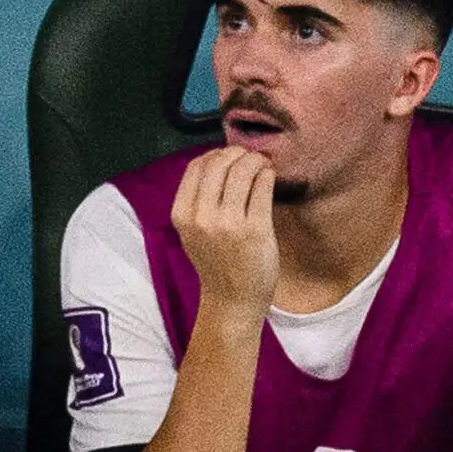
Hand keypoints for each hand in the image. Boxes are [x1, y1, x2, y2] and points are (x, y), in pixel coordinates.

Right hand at [171, 145, 279, 321]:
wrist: (232, 298)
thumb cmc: (215, 262)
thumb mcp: (192, 231)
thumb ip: (198, 201)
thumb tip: (220, 162)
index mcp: (182, 215)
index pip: (195, 168)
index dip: (215, 154)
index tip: (230, 156)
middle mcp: (202, 216)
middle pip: (218, 165)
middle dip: (238, 153)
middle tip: (251, 157)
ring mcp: (229, 223)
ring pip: (242, 172)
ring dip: (255, 161)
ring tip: (263, 165)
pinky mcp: (256, 230)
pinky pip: (262, 189)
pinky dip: (267, 176)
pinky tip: (270, 177)